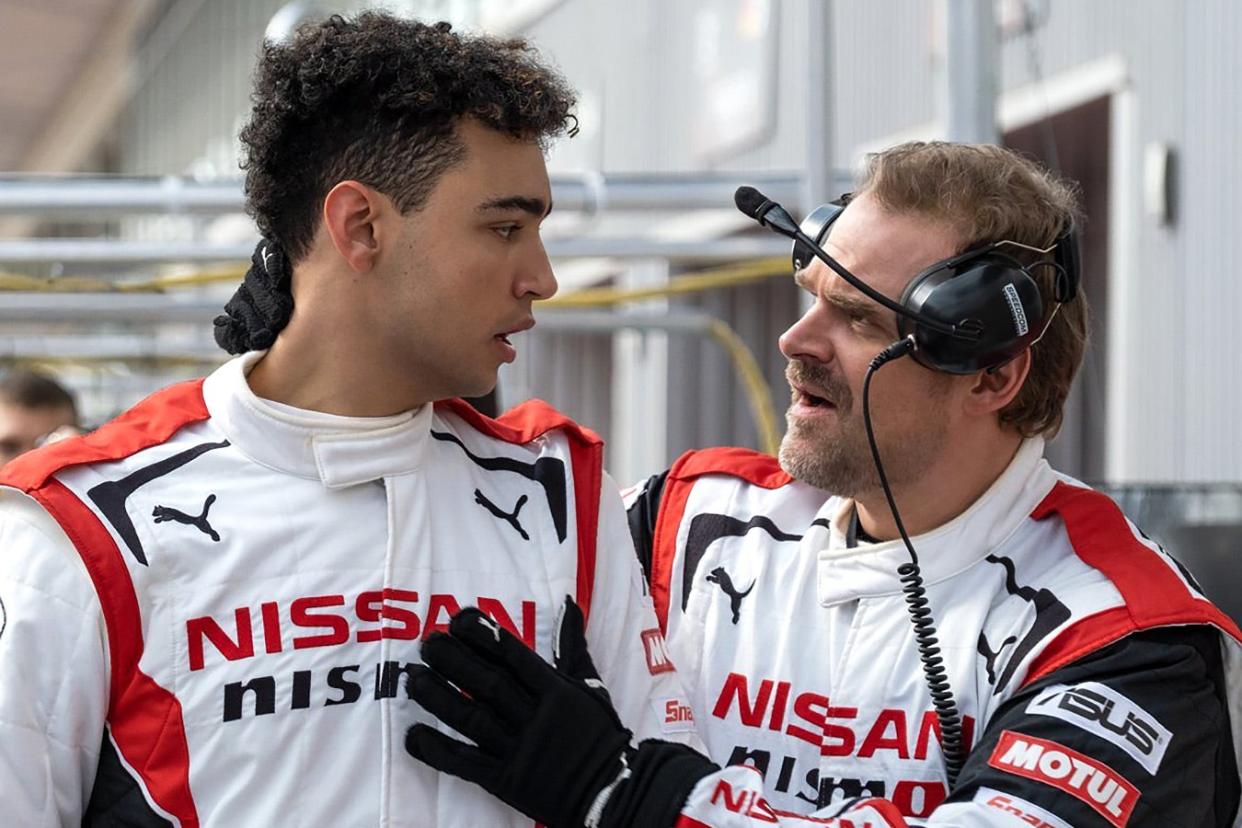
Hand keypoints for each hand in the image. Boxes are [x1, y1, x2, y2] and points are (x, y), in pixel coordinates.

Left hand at [406, 598, 633, 827]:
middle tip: (428, 643)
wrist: (612, 791)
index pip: (515, 657)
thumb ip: (572, 645)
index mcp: (557, 691)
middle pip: (490, 684)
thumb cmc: (598, 734)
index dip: (484, 636)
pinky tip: (415, 735)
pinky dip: (438, 750)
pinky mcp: (507, 781)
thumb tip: (568, 603)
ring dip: (440, 698)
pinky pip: (467, 764)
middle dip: (455, 662)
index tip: (458, 620)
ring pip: (473, 720)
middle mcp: (536, 717)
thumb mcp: (590, 685)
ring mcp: (520, 750)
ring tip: (414, 679)